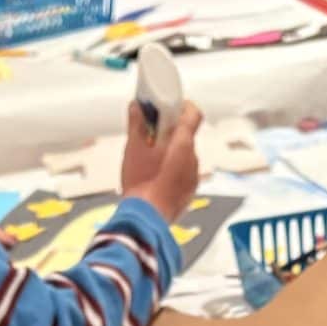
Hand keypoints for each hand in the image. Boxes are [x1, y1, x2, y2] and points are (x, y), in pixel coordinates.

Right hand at [121, 100, 202, 221]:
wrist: (146, 218)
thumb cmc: (141, 184)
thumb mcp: (133, 149)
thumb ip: (136, 124)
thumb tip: (136, 107)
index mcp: (183, 144)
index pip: (194, 114)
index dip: (184, 106)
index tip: (172, 106)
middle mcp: (193, 158)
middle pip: (186, 137)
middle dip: (171, 133)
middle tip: (152, 134)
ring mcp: (193, 176)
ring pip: (185, 156)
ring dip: (171, 153)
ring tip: (151, 160)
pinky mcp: (189, 192)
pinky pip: (183, 174)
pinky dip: (173, 171)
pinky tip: (156, 178)